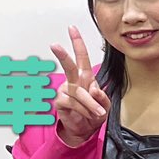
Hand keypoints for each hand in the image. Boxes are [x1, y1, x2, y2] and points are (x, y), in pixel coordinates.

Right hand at [51, 27, 112, 146]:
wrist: (84, 130)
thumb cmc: (93, 113)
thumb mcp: (105, 105)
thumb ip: (102, 96)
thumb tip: (94, 89)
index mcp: (85, 77)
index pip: (81, 57)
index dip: (77, 42)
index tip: (72, 28)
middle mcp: (73, 81)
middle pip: (69, 66)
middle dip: (63, 55)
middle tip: (54, 45)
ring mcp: (65, 91)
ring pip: (79, 93)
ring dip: (91, 105)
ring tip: (97, 112)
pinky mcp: (60, 102)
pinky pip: (74, 103)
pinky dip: (84, 110)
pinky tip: (86, 114)